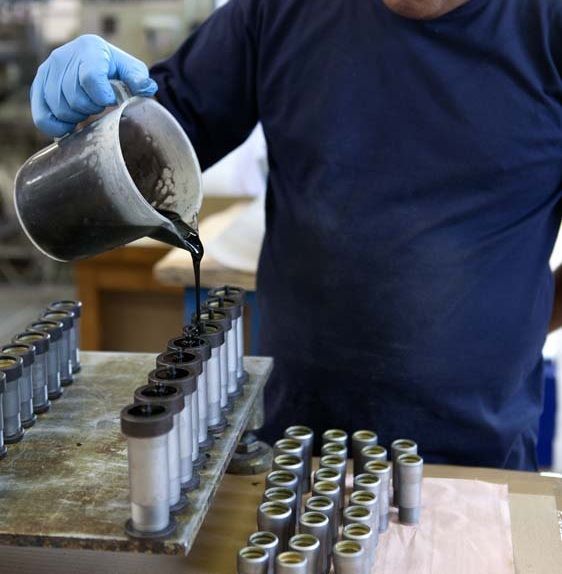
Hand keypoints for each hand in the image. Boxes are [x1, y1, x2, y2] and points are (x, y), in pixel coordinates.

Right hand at [31, 34, 157, 136]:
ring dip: (76, 116)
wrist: (96, 65)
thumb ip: (139, 79)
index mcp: (90, 49)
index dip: (102, 98)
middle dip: (91, 108)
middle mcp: (64, 56)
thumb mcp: (132, 71)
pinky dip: (56, 127)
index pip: (90, 78)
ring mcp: (48, 70)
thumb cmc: (117, 71)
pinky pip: (41, 115)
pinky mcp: (38, 86)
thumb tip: (146, 87)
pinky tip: (69, 127)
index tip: (110, 101)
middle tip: (98, 106)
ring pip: (59, 108)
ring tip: (86, 110)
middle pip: (74, 97)